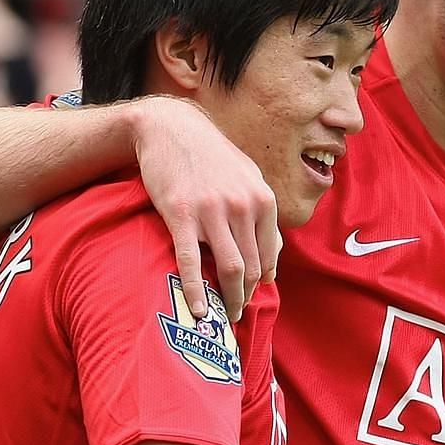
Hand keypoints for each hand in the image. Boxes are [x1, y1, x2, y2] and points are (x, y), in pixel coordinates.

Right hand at [132, 96, 279, 320]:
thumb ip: (262, 212)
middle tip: (236, 311)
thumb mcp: (248, 176)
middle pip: (252, 267)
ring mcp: (212, 212)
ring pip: (231, 269)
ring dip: (229, 299)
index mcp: (263, 199)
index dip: (262, 280)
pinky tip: (197, 312)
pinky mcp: (181, 216)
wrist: (170, 128)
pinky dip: (196, 291)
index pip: (269, 254)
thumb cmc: (210, 155)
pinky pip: (191, 263)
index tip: (253, 293)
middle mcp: (243, 207)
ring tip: (223, 315)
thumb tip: (274, 252)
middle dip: (246, 294)